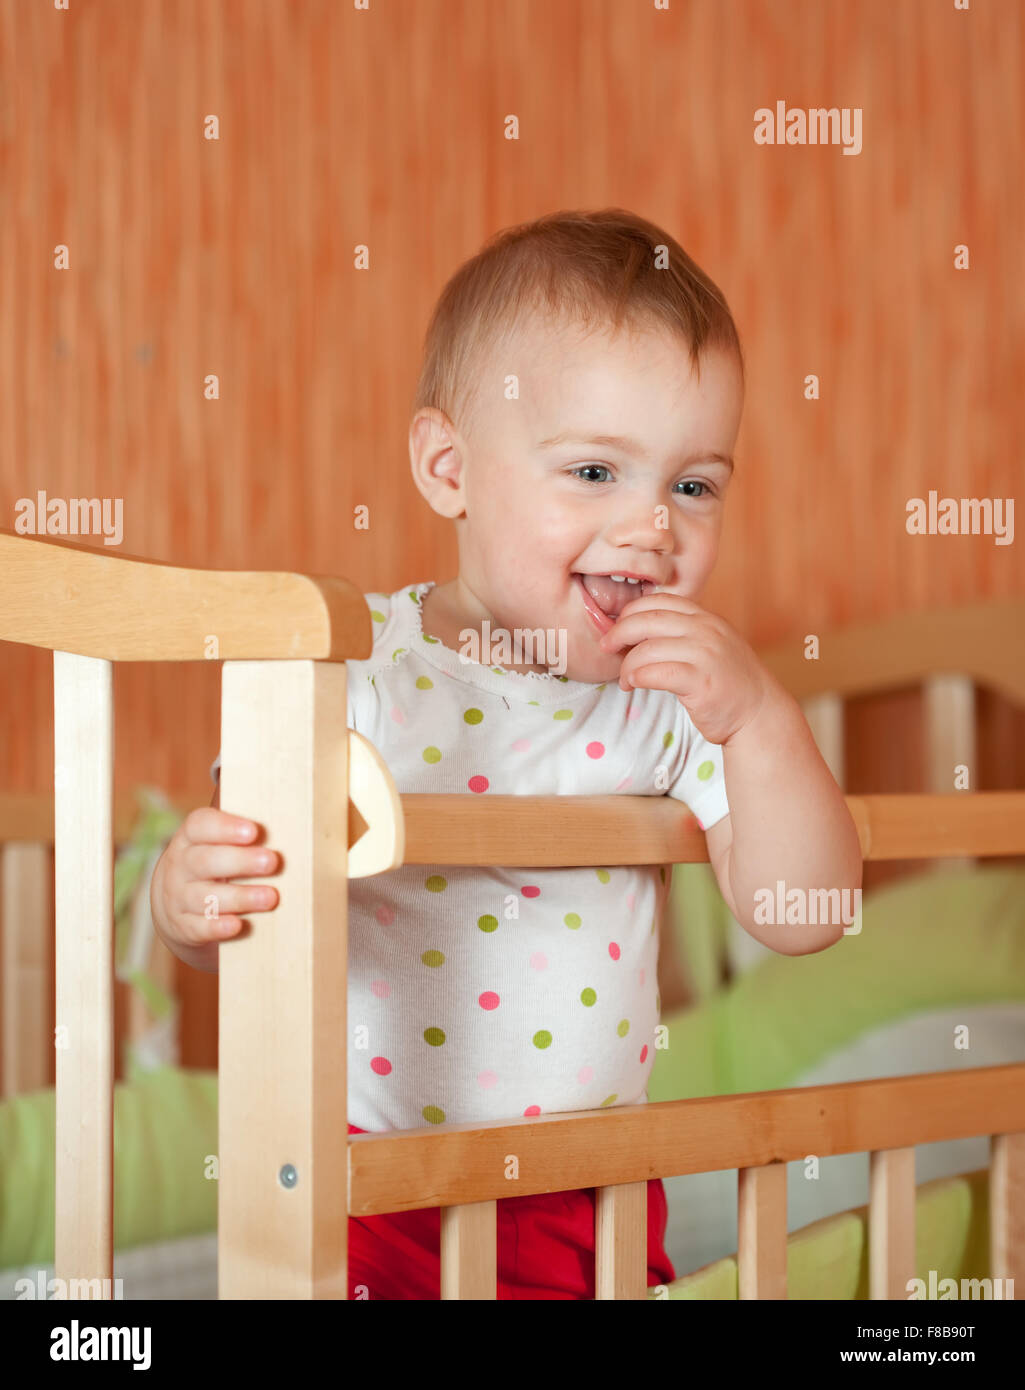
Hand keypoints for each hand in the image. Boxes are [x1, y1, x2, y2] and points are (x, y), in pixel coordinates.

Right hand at [150, 807, 279, 970]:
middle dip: (240, 861)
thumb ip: (246, 834)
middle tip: (271, 862)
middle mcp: (181, 866)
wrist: (177, 908)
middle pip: (205, 861)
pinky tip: (237, 925)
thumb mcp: (219, 845)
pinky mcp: (184, 926)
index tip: (253, 831)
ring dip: (240, 897)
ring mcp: (179, 897)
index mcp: (191, 838)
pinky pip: (199, 927)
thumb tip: (293, 823)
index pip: (200, 825)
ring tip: (270, 898)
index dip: (225, 827)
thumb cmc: (215, 866)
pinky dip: (217, 927)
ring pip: (205, 897)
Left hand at [598, 592, 777, 745]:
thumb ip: (681, 633)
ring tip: (625, 679)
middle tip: (606, 647)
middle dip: (619, 632)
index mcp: (706, 618)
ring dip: (627, 665)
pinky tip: (634, 685)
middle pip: (647, 619)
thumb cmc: (726, 682)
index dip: (631, 612)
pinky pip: (655, 673)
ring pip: (647, 649)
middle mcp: (707, 630)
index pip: (658, 601)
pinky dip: (637, 678)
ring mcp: (706, 654)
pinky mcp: (701, 681)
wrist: (759, 713)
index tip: (617, 628)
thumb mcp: (709, 645)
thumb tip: (633, 630)